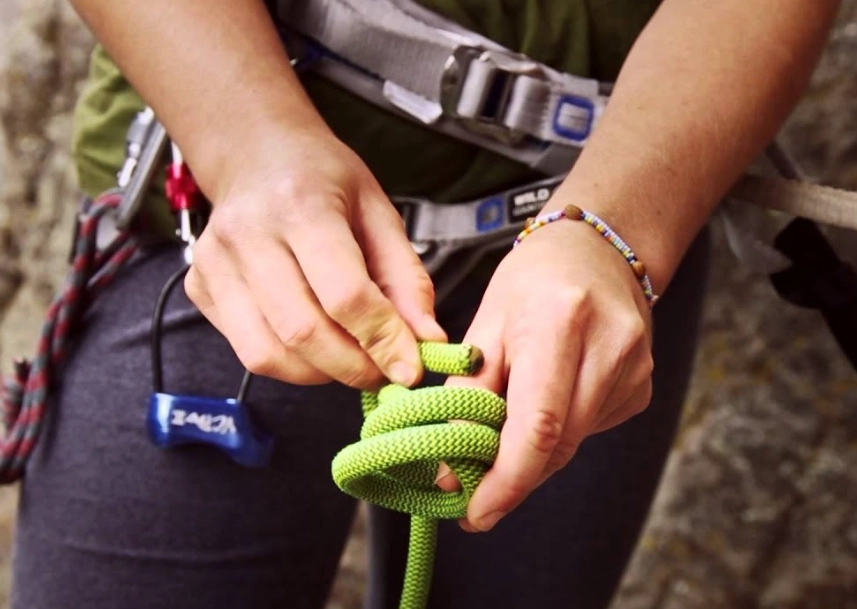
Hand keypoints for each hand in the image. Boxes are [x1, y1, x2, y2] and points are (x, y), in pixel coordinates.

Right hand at [185, 122, 446, 388]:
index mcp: (301, 205)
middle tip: (383, 370)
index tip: (410, 369)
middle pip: (304, 332)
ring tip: (350, 356)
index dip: (382, 340)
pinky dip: (290, 363)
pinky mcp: (199, 288)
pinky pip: (248, 352)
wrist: (255, 154)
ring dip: (321, 372)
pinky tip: (312, 341)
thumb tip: (427, 340)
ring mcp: (214, 264)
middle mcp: (248, 235)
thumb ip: (406, 278)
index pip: (344, 295)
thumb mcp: (379, 212)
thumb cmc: (322, 180)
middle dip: (354, 366)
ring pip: (269, 354)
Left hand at [441, 216, 653, 530]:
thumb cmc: (531, 282)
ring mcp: (635, 369)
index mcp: (560, 322)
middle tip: (475, 489)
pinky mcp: (643, 387)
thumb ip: (467, 397)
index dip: (506, 480)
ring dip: (534, 453)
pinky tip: (549, 399)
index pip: (538, 422)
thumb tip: (454, 471)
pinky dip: (559, 433)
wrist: (596, 250)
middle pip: (558, 443)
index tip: (475, 514)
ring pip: (574, 443)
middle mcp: (608, 346)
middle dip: (513, 475)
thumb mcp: (485, 326)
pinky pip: (591, 430)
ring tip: (505, 428)